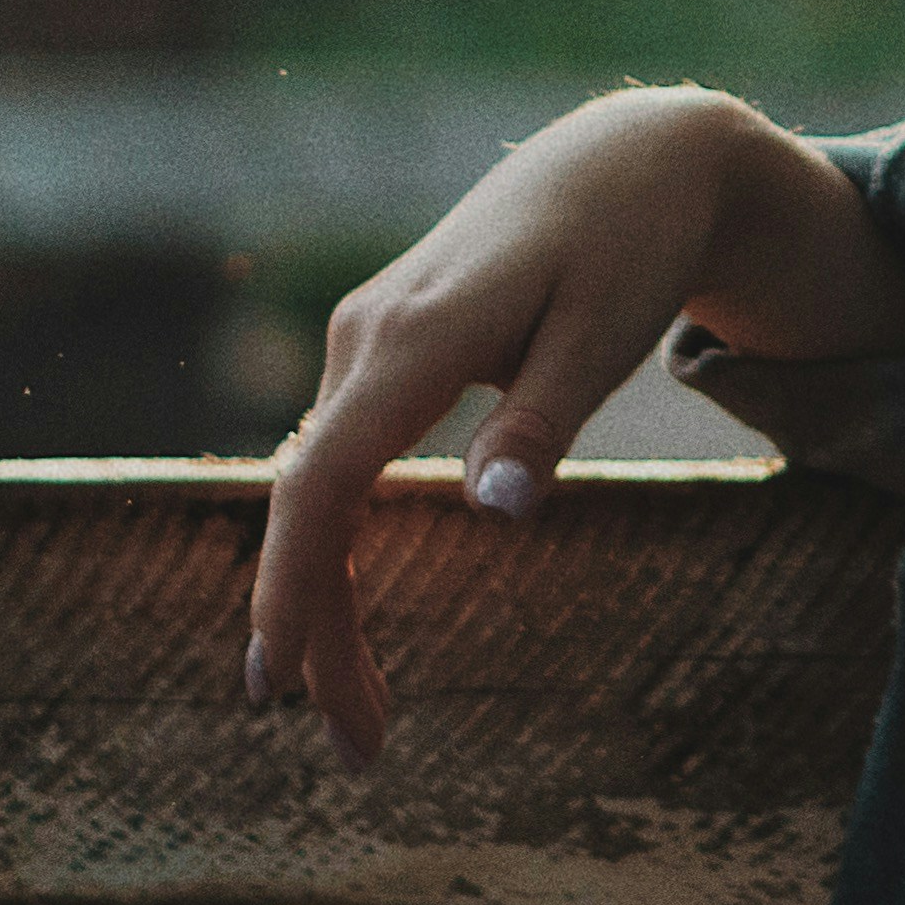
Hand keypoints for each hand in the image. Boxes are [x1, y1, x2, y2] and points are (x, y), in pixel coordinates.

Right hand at [240, 86, 904, 772]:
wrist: (630, 156)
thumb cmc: (630, 244)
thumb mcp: (608, 330)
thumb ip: (546, 418)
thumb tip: (496, 513)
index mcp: (416, 337)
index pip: (322, 481)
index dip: (291, 586)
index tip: (274, 684)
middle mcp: (368, 336)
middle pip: (311, 504)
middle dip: (316, 631)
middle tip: (356, 748)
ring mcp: (367, 339)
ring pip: (322, 492)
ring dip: (331, 602)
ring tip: (363, 716)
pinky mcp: (384, 349)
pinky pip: (342, 465)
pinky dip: (345, 547)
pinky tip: (352, 622)